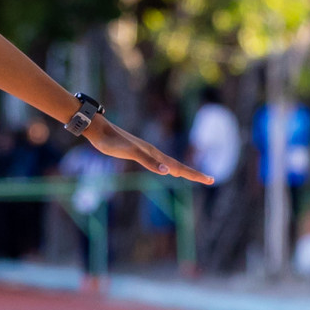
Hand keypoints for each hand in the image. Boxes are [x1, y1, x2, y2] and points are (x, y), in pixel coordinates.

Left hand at [85, 116, 213, 183]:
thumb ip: (148, 161)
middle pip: (178, 165)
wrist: (98, 129)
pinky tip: (167, 170)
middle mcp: (153, 152)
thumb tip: (167, 172)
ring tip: (190, 176)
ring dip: (182, 170)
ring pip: (169, 163)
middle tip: (210, 180)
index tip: (210, 180)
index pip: (179, 167)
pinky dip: (167, 168)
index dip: (194, 174)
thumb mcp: (130, 152)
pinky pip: (158, 162)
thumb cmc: (112, 141)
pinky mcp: (137, 152)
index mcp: (154, 153)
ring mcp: (146, 152)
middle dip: (193, 174)